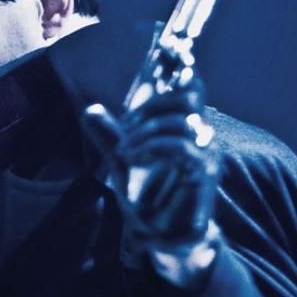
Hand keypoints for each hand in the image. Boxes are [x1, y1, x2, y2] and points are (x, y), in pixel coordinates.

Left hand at [81, 77, 220, 274]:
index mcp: (184, 126)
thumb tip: (90, 109)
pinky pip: (180, 145)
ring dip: (145, 129)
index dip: (177, 67)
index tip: (157, 59)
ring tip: (123, 149)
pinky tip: (131, 157)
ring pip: (182, 118)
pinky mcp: (204, 171)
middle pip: (192, 92)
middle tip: (126, 123)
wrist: (160, 238)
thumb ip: (109, 136)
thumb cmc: (147, 199)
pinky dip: (150, 146)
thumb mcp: (121, 163)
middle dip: (153, 102)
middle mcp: (201, 134)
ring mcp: (206, 151)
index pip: (188, 86)